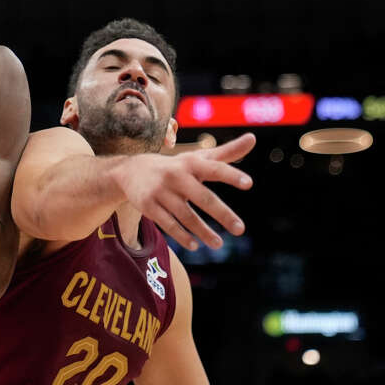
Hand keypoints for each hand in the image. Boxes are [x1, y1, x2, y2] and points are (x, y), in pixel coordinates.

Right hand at [113, 133, 255, 249]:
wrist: (131, 170)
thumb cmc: (175, 166)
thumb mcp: (198, 158)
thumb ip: (227, 152)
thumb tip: (253, 138)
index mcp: (191, 163)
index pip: (214, 168)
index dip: (231, 175)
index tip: (249, 184)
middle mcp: (175, 176)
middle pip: (202, 197)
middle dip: (222, 214)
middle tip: (240, 229)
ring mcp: (160, 191)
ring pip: (185, 215)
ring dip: (203, 231)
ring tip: (218, 244)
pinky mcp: (148, 205)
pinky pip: (167, 224)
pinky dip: (182, 236)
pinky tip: (195, 245)